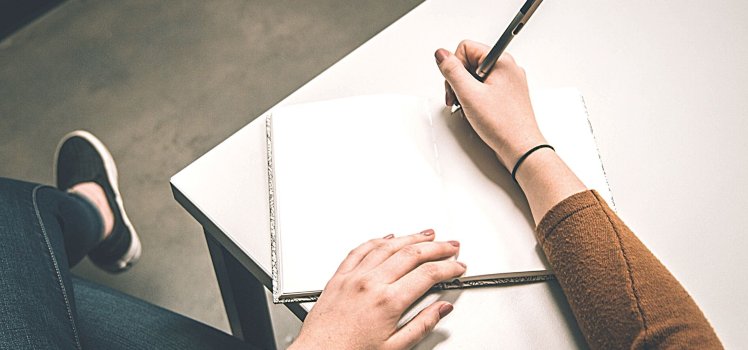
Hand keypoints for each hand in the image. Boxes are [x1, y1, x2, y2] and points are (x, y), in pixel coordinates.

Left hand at [290, 230, 465, 349]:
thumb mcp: (395, 348)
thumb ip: (422, 325)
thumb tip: (441, 309)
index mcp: (387, 302)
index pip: (427, 275)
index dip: (448, 268)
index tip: (458, 267)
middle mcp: (370, 284)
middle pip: (411, 254)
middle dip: (436, 247)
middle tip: (451, 245)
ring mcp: (353, 277)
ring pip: (387, 246)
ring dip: (410, 237)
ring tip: (427, 234)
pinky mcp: (339, 277)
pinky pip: (360, 250)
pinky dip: (378, 240)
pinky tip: (388, 237)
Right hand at [435, 40, 545, 169]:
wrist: (521, 148)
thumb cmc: (503, 124)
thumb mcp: (469, 94)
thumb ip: (452, 71)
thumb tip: (441, 54)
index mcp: (501, 61)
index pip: (466, 47)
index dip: (455, 66)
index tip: (456, 84)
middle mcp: (507, 68)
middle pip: (470, 62)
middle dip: (459, 80)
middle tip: (459, 98)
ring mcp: (508, 82)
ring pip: (476, 77)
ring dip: (466, 91)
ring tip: (468, 107)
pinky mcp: (506, 95)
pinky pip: (484, 89)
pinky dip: (475, 99)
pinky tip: (475, 111)